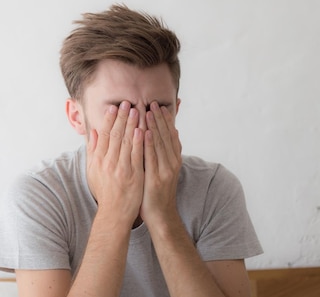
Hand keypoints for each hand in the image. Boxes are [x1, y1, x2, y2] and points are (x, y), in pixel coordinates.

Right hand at [86, 101, 144, 226]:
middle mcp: (108, 162)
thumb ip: (93, 151)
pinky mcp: (134, 175)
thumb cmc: (104, 191)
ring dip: (131, 125)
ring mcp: (121, 169)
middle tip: (126, 103)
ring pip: (126, 142)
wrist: (114, 213)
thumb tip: (93, 132)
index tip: (113, 108)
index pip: (104, 135)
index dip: (108, 120)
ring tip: (136, 110)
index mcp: (98, 160)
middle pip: (115, 135)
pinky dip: (139, 142)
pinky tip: (142, 130)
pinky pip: (137, 155)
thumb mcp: (92, 171)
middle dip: (121, 117)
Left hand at [140, 101, 182, 225]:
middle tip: (153, 103)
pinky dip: (150, 143)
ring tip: (149, 111)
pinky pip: (152, 157)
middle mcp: (172, 163)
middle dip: (160, 119)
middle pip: (166, 136)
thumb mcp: (161, 170)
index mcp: (173, 160)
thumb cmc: (156, 192)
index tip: (159, 106)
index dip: (165, 120)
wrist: (160, 215)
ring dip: (155, 126)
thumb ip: (162, 154)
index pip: (170, 135)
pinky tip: (146, 131)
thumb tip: (163, 137)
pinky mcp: (157, 177)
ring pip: (160, 143)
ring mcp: (165, 170)